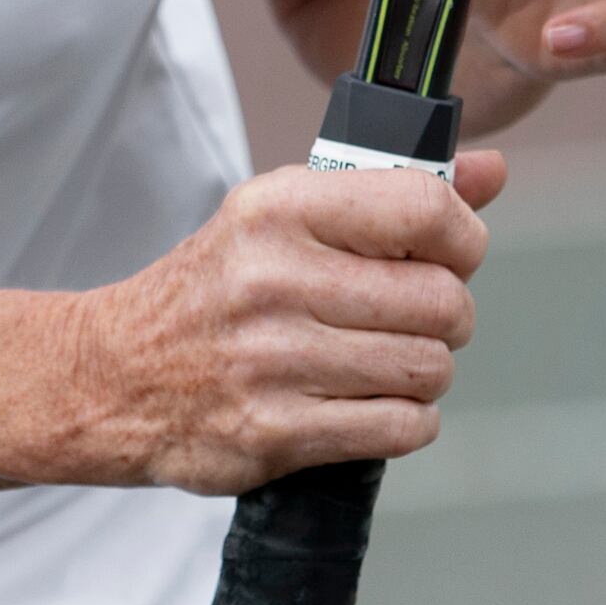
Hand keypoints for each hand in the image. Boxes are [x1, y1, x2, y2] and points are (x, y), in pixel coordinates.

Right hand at [67, 148, 513, 493]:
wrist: (113, 374)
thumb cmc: (217, 289)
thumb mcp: (284, 216)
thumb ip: (393, 192)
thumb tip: (492, 172)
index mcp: (280, 207)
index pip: (425, 209)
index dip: (464, 238)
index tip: (453, 254)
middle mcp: (274, 277)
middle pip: (441, 301)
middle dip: (448, 317)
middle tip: (416, 319)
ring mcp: (272, 360)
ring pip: (428, 369)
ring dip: (426, 372)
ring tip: (386, 362)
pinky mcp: (273, 432)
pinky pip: (400, 428)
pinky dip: (406, 421)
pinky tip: (372, 404)